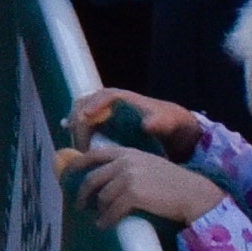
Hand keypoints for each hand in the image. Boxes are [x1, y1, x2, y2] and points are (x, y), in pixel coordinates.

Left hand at [57, 144, 225, 230]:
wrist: (193, 193)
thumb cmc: (173, 182)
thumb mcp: (148, 164)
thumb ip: (127, 165)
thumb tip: (105, 178)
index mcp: (127, 152)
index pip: (93, 155)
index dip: (77, 166)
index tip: (68, 176)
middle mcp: (125, 162)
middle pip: (93, 178)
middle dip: (82, 193)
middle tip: (79, 205)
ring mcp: (128, 177)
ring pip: (102, 196)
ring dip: (97, 210)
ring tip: (98, 218)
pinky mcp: (133, 194)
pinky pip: (112, 210)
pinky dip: (106, 219)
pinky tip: (104, 225)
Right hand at [66, 88, 203, 163]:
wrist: (174, 133)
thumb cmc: (171, 124)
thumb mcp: (171, 122)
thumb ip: (161, 122)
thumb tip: (146, 125)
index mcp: (123, 98)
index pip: (103, 96)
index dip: (93, 105)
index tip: (87, 119)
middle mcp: (107, 103)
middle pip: (84, 105)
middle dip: (79, 124)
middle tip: (83, 147)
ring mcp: (101, 114)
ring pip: (79, 117)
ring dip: (76, 134)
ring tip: (83, 154)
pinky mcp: (98, 127)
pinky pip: (82, 128)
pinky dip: (78, 139)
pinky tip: (80, 153)